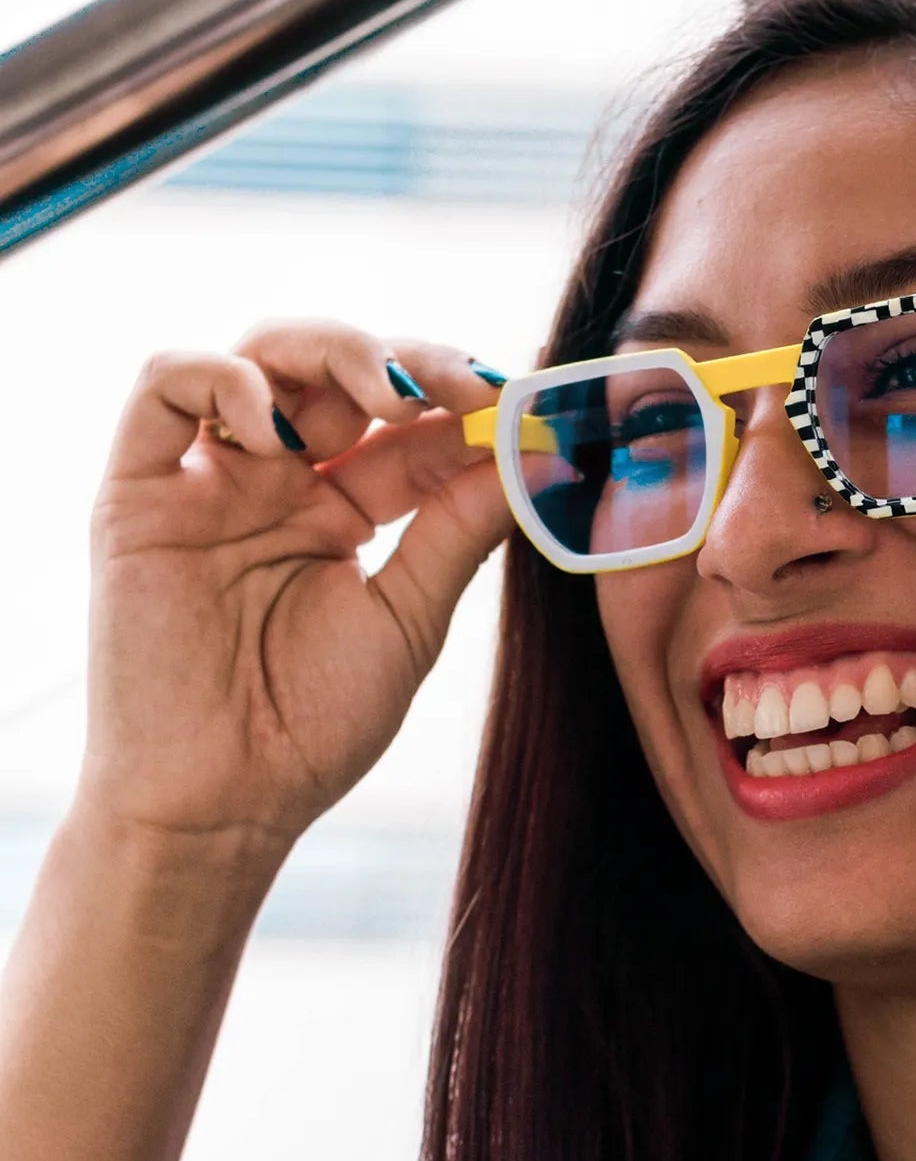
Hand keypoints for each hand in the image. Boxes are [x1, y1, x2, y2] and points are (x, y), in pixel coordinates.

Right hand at [78, 321, 513, 877]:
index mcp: (346, 511)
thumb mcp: (408, 618)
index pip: (410, 425)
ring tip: (386, 401)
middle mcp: (278, 483)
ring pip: (259, 355)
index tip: (522, 402)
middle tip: (463, 385)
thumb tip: (532, 452)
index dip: (464, 402)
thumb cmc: (312, 727)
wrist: (221, 806)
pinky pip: (164, 387)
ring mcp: (210, 481)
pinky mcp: (139, 492)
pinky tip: (283, 426)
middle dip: (408, 360)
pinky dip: (225, 376)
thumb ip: (460, 531)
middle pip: (338, 371)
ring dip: (332, 354)